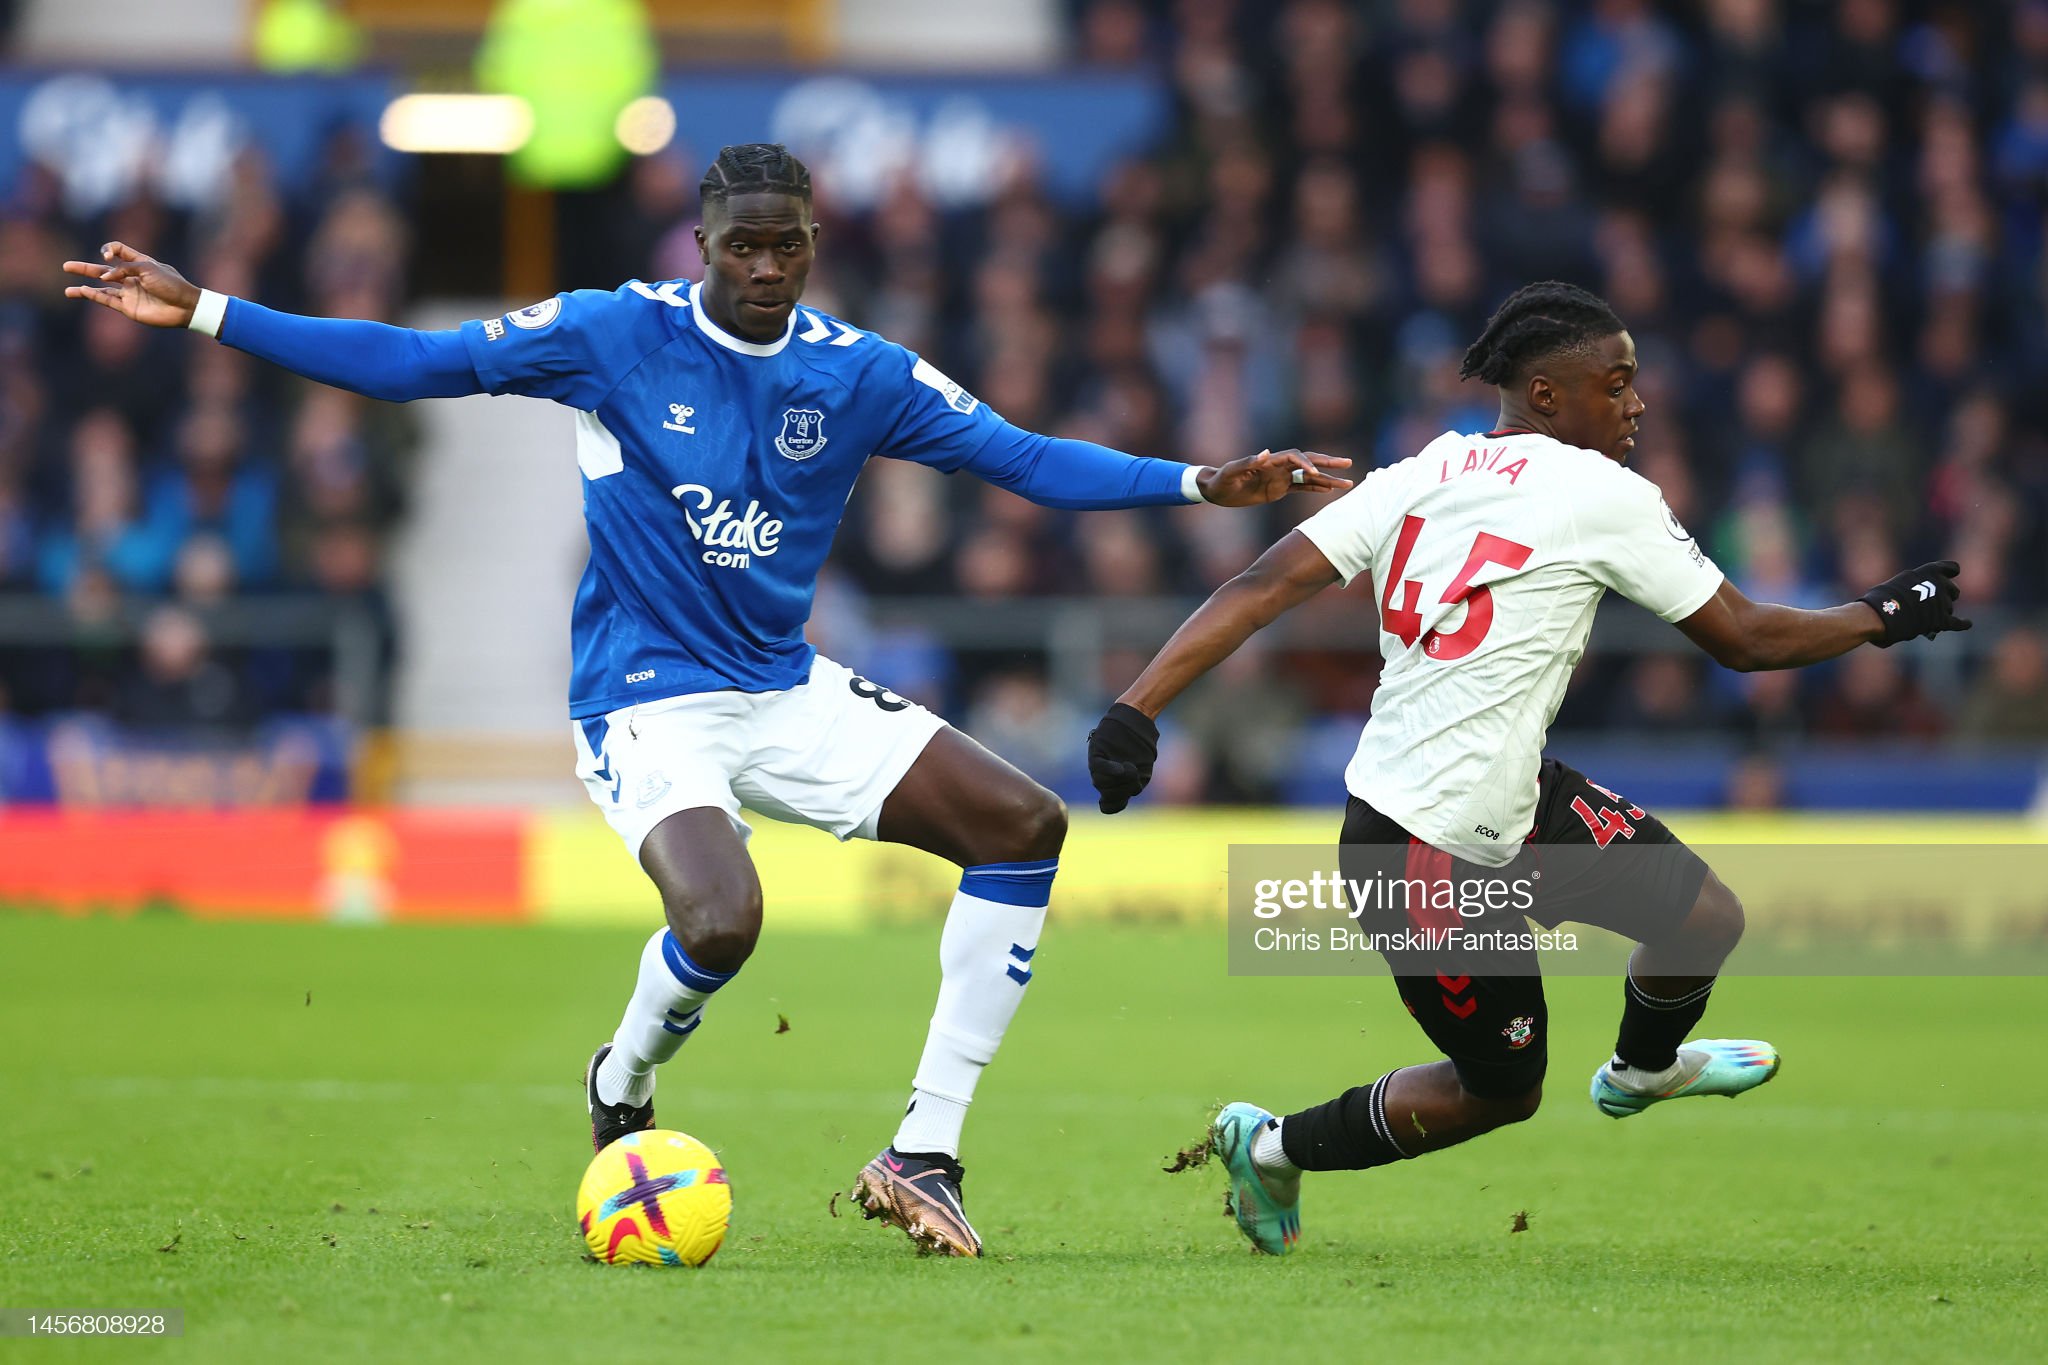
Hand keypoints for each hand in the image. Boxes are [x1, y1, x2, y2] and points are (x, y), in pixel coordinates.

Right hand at [61, 241, 200, 328]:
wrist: (185, 306)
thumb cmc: (171, 284)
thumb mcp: (148, 268)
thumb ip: (124, 269)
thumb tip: (104, 277)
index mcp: (139, 263)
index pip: (118, 250)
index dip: (109, 249)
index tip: (108, 255)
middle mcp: (131, 277)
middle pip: (103, 270)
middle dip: (84, 268)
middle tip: (66, 266)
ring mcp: (129, 293)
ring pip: (101, 289)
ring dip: (85, 288)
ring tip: (68, 291)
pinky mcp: (129, 308)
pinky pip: (108, 300)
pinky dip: (95, 295)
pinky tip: (82, 291)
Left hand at [1087, 702, 1159, 813]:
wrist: (1137, 719)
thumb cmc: (1142, 744)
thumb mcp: (1143, 766)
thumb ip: (1136, 781)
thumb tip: (1132, 790)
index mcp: (1116, 785)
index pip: (1108, 806)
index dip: (1115, 805)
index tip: (1127, 795)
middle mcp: (1105, 777)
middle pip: (1108, 794)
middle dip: (1122, 789)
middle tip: (1135, 775)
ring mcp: (1100, 764)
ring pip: (1101, 782)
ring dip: (1118, 779)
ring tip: (1131, 766)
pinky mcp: (1096, 751)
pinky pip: (1099, 766)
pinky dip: (1109, 770)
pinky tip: (1121, 767)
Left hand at [1196, 448, 1351, 506]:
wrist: (1216, 490)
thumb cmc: (1221, 479)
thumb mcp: (1231, 472)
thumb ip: (1247, 462)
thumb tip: (1265, 453)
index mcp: (1269, 461)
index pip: (1294, 457)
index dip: (1305, 463)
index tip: (1314, 472)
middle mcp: (1278, 467)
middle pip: (1308, 462)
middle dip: (1328, 462)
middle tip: (1348, 463)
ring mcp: (1280, 478)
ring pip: (1309, 477)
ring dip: (1328, 479)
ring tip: (1348, 483)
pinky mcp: (1278, 489)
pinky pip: (1301, 488)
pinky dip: (1316, 488)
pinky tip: (1330, 490)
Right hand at [1857, 560, 1971, 645]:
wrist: (1880, 615)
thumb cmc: (1880, 599)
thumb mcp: (1896, 584)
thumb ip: (1911, 587)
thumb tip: (1916, 601)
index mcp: (1928, 571)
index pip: (1951, 568)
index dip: (1951, 573)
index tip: (1952, 575)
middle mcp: (1939, 584)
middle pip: (1953, 590)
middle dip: (1947, 596)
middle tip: (1935, 603)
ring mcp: (1942, 602)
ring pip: (1949, 608)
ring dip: (1943, 612)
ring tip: (1929, 619)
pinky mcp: (1941, 620)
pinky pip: (1957, 623)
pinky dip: (1963, 624)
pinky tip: (1967, 624)